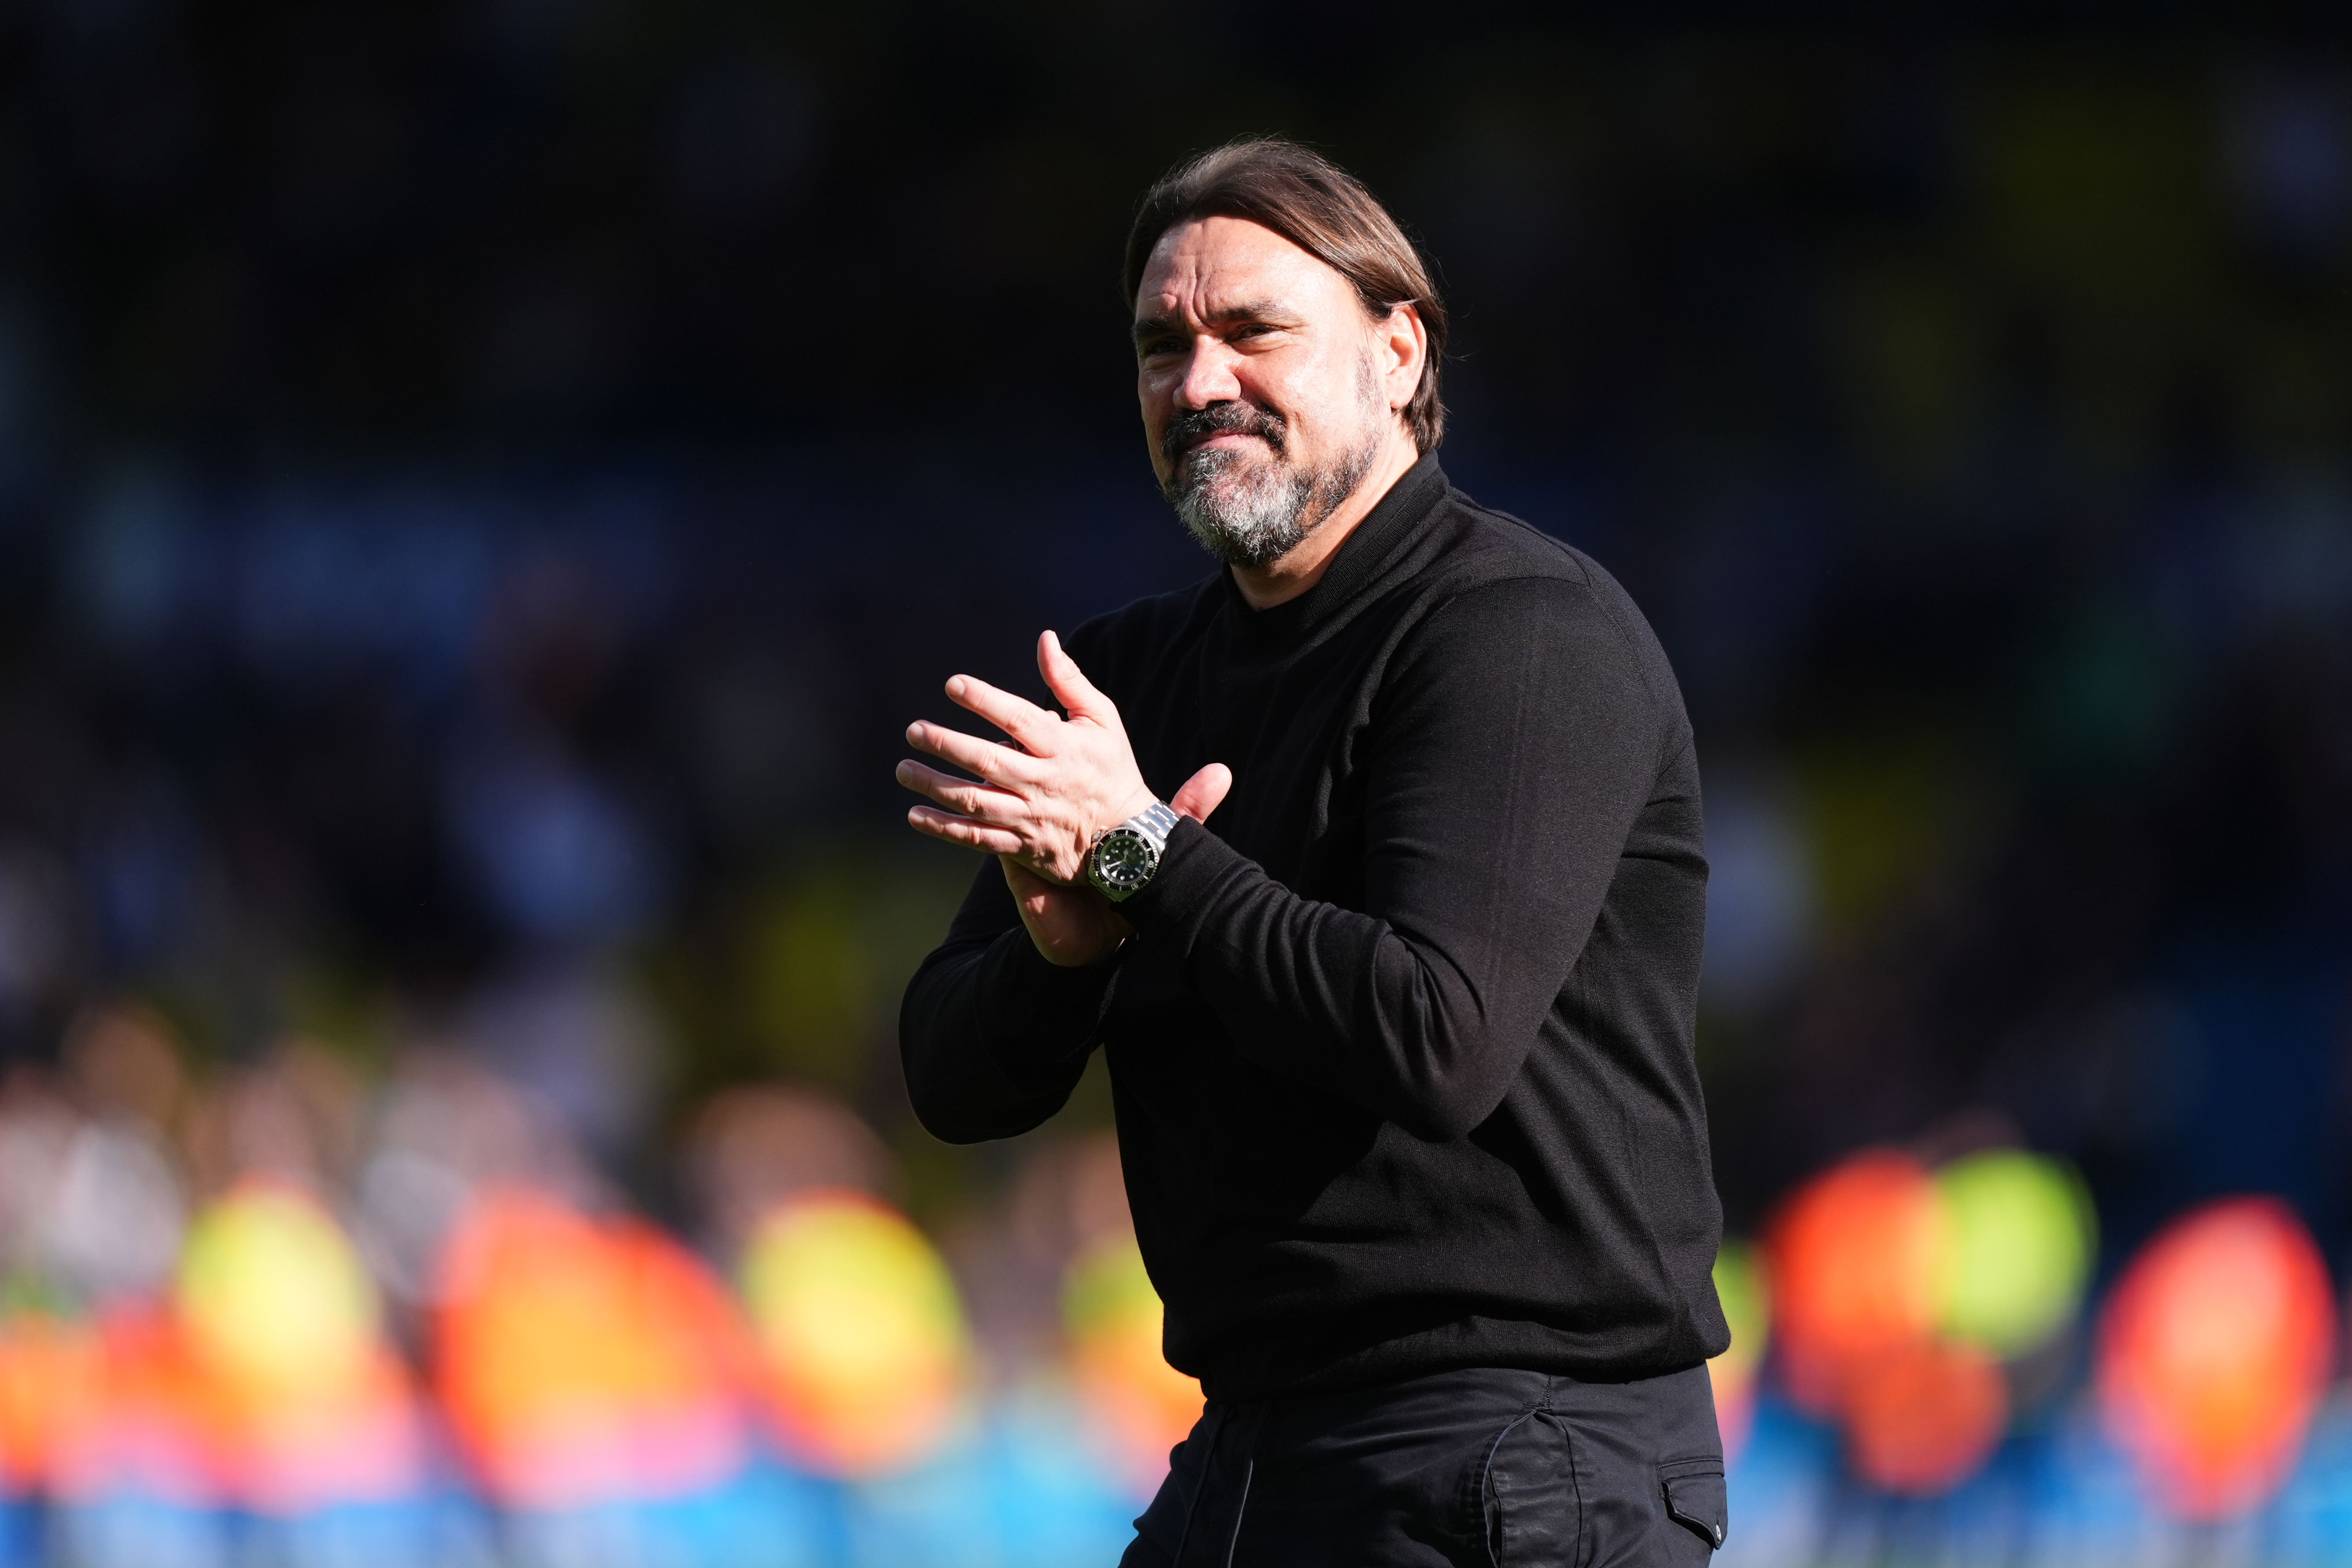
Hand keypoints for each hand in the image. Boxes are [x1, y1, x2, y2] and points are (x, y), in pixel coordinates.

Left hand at [897, 630, 1230, 966]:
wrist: (1129, 839)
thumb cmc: (1110, 769)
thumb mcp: (1102, 719)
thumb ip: (1069, 680)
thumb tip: (1045, 639)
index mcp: (1063, 747)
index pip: (1019, 719)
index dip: (985, 700)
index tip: (953, 685)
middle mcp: (1044, 783)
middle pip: (989, 761)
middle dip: (947, 744)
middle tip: (914, 730)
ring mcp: (1031, 818)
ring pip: (975, 802)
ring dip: (935, 786)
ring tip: (904, 769)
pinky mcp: (1022, 847)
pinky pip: (977, 839)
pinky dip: (944, 829)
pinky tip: (915, 816)